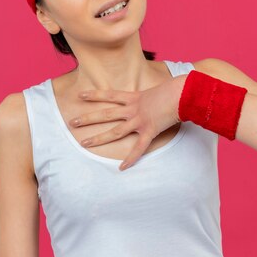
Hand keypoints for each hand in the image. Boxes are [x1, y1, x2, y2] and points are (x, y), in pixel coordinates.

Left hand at [69, 75, 187, 170]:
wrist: (184, 93)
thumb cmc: (176, 89)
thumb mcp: (160, 88)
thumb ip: (153, 94)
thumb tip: (156, 94)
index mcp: (135, 97)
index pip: (110, 94)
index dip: (95, 95)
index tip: (80, 95)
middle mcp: (134, 108)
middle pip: (106, 114)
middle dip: (88, 118)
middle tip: (72, 122)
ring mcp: (140, 120)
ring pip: (115, 131)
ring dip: (98, 138)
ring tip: (83, 143)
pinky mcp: (150, 130)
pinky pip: (138, 148)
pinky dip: (131, 158)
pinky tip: (121, 168)